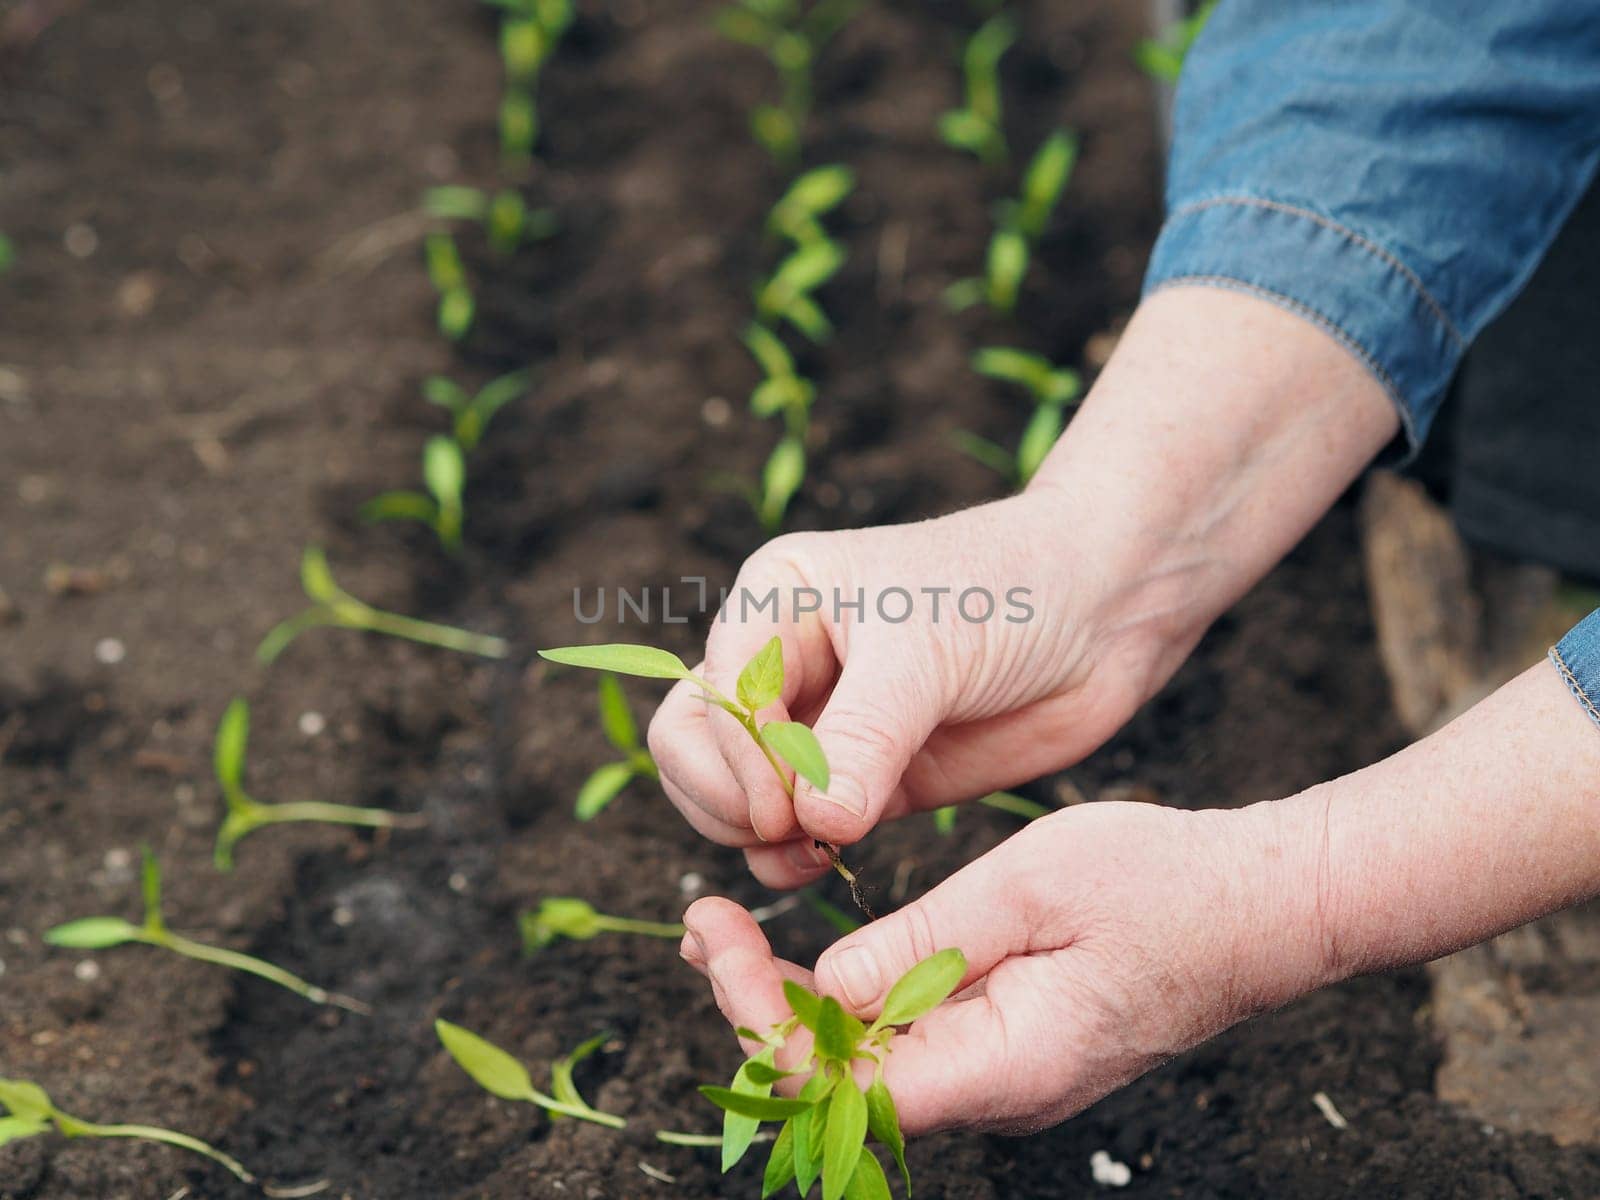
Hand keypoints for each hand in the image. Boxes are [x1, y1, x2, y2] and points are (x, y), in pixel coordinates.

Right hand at [650, 289, 1398, 890]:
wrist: (1104, 615)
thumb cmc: (1011, 596)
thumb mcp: (926, 652)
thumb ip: (864, 737)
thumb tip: (809, 822)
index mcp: (777, 603)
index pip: (705, 698)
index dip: (734, 763)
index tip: (786, 808)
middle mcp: (783, 661)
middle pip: (694, 749)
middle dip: (729, 802)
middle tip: (790, 834)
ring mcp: (819, 724)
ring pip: (734, 797)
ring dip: (755, 838)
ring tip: (813, 856)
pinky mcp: (863, 779)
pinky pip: (795, 831)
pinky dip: (794, 858)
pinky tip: (827, 863)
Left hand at [679, 799, 1328, 1134]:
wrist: (1262, 905)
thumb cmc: (1163, 884)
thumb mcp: (1033, 886)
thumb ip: (925, 941)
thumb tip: (828, 987)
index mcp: (1007, 1063)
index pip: (849, 1083)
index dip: (766, 1023)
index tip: (719, 939)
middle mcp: (1000, 1091)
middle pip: (848, 1083)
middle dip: (760, 1008)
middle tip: (701, 924)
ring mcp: (1007, 1073)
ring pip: (875, 1063)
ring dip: (796, 1002)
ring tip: (726, 934)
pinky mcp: (1012, 1044)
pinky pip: (914, 1040)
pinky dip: (853, 998)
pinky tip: (810, 954)